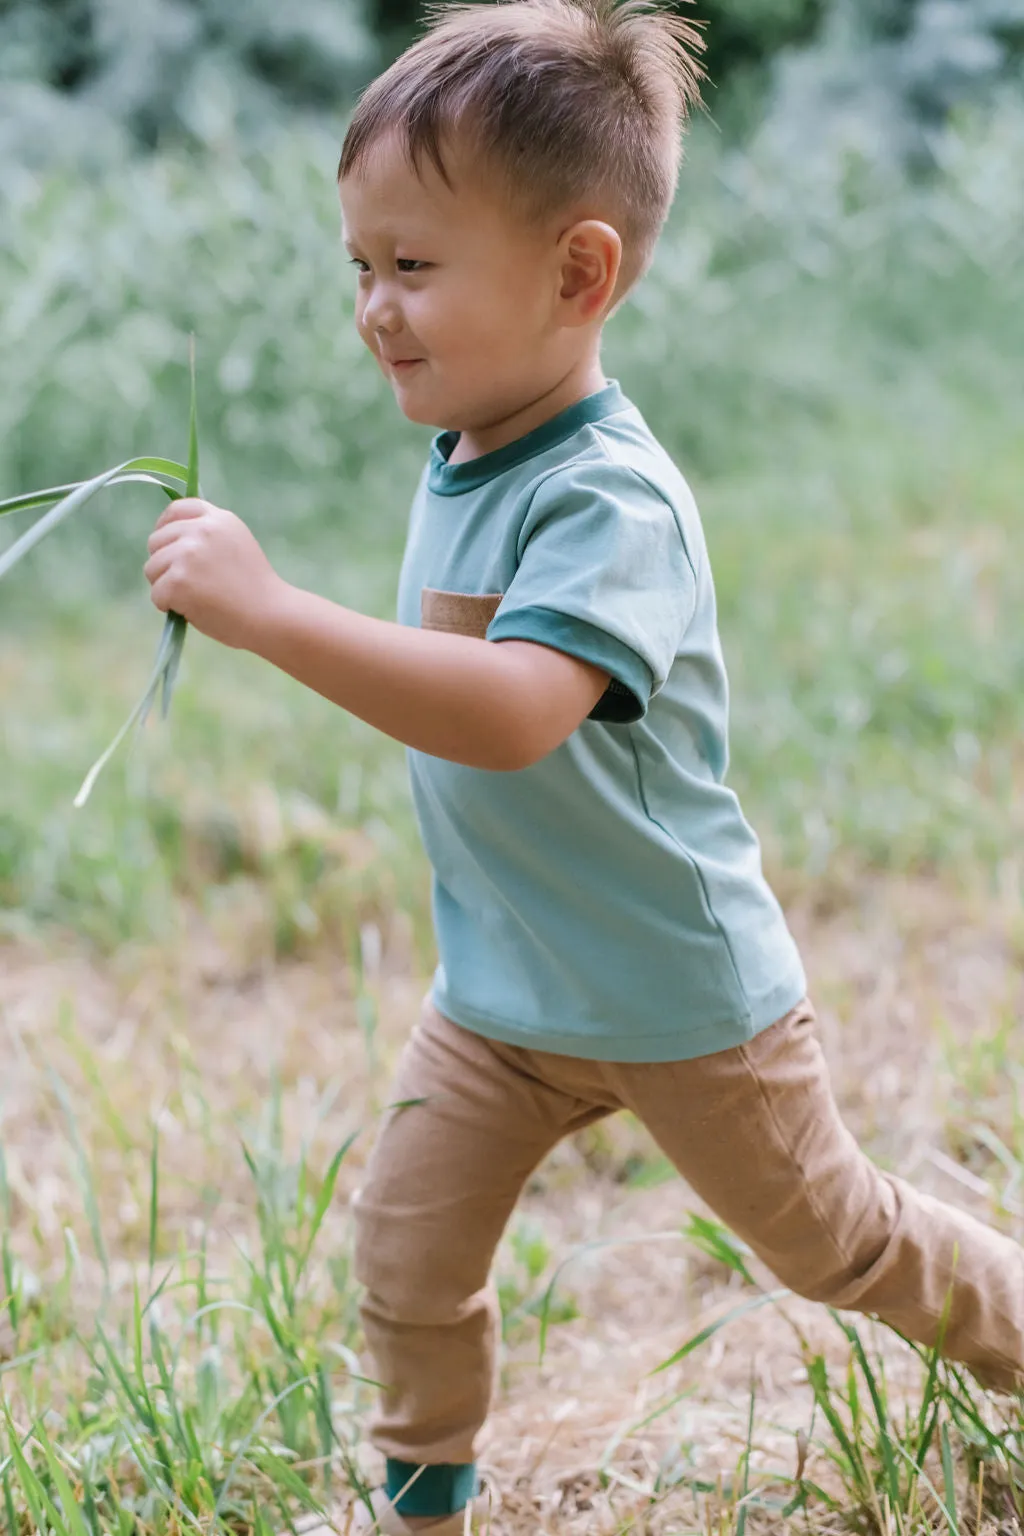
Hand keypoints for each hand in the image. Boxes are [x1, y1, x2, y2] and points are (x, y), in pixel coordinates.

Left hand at [144, 498, 284, 650]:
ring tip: (192, 598)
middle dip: (164, 563)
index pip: (177, 509)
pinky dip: (168, 606)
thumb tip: (172, 538)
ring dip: (165, 586)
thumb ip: (210, 535)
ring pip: (152, 568)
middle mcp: (201, 530)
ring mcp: (188, 554)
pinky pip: (156, 594)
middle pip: (156, 540)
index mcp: (218, 520)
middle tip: (186, 584)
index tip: (166, 544)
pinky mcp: (178, 580)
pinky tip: (191, 610)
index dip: (165, 526)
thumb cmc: (255, 588)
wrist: (270, 615)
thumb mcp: (237, 545)